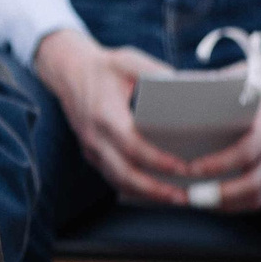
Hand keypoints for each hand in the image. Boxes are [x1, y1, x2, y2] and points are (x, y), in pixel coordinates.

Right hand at [33, 29, 189, 205]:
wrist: (67, 70)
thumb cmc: (103, 67)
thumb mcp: (130, 62)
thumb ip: (159, 73)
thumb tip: (193, 86)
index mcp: (105, 115)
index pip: (132, 145)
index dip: (157, 160)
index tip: (181, 168)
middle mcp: (95, 136)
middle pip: (123, 173)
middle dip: (154, 189)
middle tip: (182, 197)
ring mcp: (91, 147)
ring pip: (117, 180)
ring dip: (145, 193)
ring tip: (174, 199)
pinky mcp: (91, 152)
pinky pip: (112, 176)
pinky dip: (134, 187)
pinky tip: (155, 192)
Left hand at [184, 81, 260, 211]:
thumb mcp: (243, 83)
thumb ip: (216, 89)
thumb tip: (173, 96)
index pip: (245, 152)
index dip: (217, 165)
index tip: (190, 169)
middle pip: (251, 183)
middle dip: (215, 194)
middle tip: (185, 196)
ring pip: (255, 197)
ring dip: (222, 204)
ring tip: (190, 202)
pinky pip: (259, 197)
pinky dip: (233, 204)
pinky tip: (208, 202)